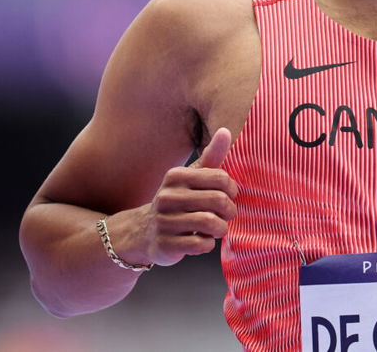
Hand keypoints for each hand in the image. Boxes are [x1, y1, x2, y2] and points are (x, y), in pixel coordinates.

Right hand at [115, 127, 238, 266]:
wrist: (144, 232)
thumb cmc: (177, 201)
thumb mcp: (191, 177)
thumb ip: (211, 156)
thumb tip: (226, 131)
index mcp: (176, 176)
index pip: (220, 177)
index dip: (232, 189)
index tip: (229, 195)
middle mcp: (167, 197)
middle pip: (218, 201)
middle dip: (230, 211)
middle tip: (227, 215)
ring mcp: (164, 222)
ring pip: (211, 223)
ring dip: (221, 228)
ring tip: (217, 228)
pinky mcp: (165, 245)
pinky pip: (200, 245)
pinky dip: (208, 244)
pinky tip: (202, 240)